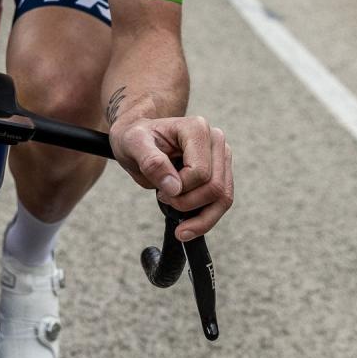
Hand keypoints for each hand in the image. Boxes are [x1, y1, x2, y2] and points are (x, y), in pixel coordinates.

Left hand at [110, 115, 233, 240]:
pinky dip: (206, 219)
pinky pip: (222, 202)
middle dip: (188, 204)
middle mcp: (215, 140)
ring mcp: (221, 156)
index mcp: (196, 128)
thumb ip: (151, 162)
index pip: (200, 172)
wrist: (140, 137)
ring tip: (180, 228)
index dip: (180, 189)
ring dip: (201, 218)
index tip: (161, 191)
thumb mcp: (132, 144)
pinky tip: (188, 228)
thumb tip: (174, 188)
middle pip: (215, 187)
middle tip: (164, 199)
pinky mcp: (221, 172)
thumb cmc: (136, 138)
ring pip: (224, 197)